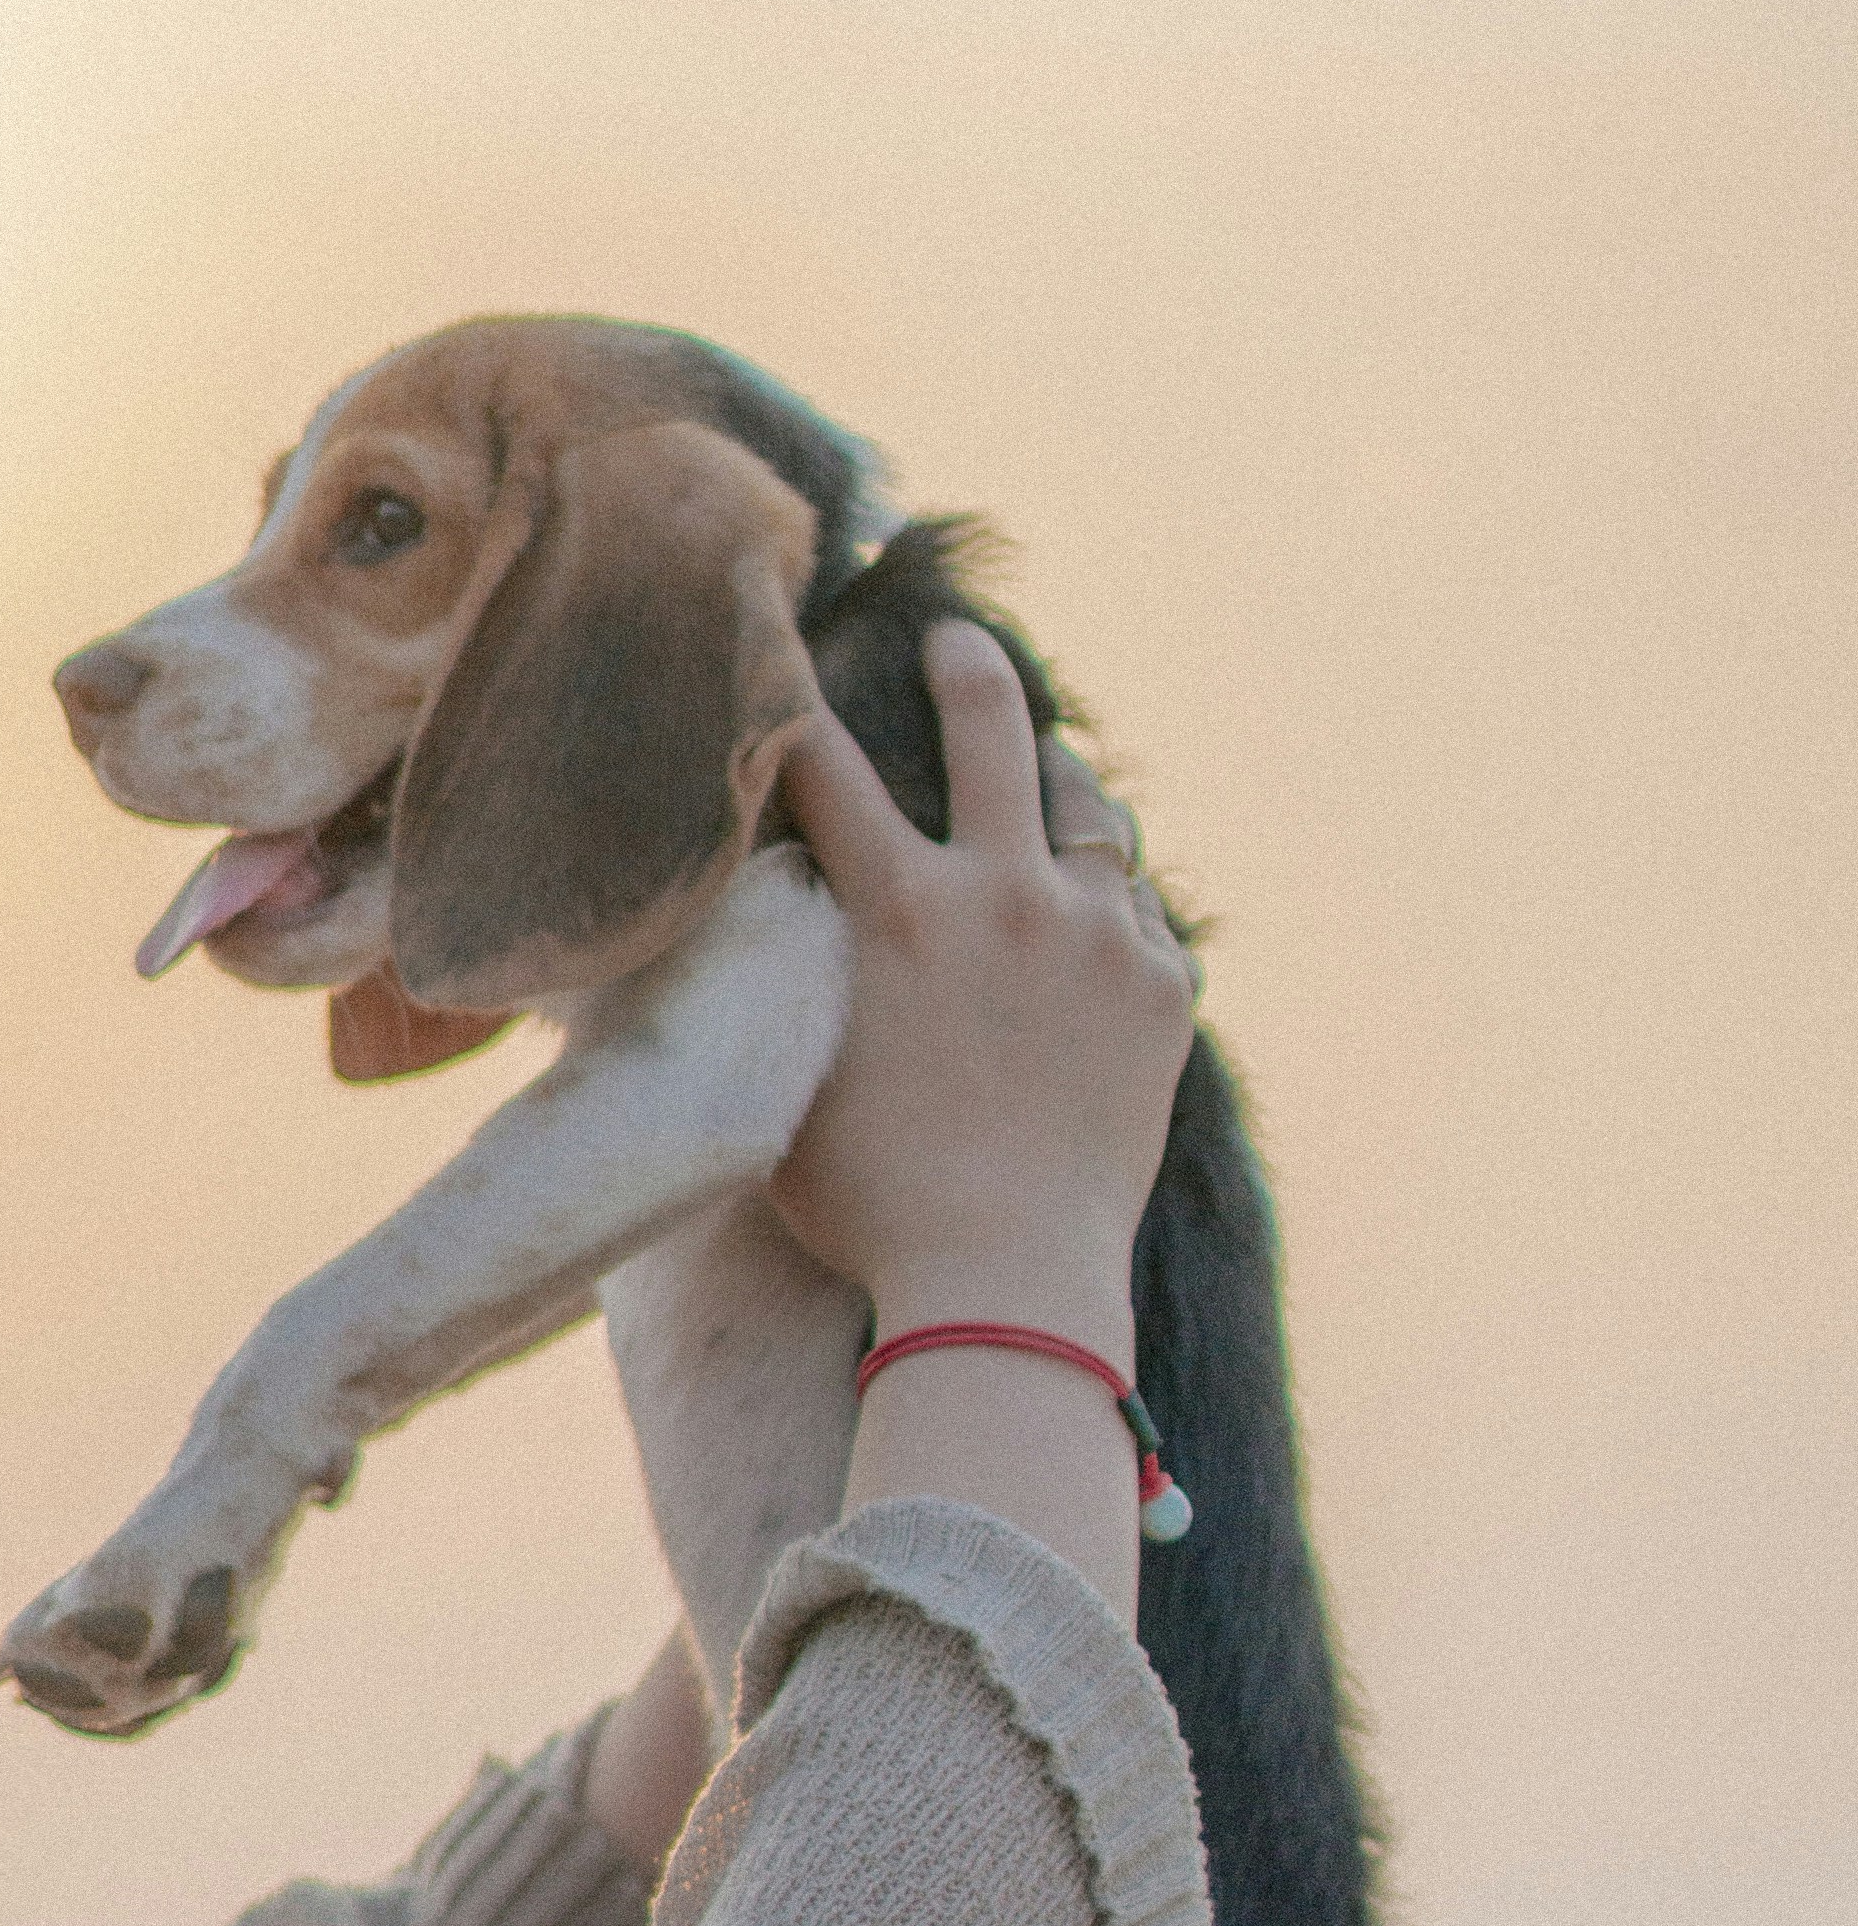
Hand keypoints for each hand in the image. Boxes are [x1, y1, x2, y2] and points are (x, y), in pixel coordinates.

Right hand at [767, 624, 1192, 1351]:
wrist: (1007, 1284)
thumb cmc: (873, 1209)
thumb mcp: (790, 1085)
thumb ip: (787, 992)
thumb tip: (759, 943)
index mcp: (895, 909)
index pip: (824, 766)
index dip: (792, 705)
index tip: (783, 669)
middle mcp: (1004, 893)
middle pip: (990, 728)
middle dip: (966, 667)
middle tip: (957, 640)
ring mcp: (1099, 935)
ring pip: (1093, 810)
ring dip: (1065, 778)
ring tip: (1056, 768)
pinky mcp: (1165, 989)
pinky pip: (1145, 918)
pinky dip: (1115, 911)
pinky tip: (1100, 921)